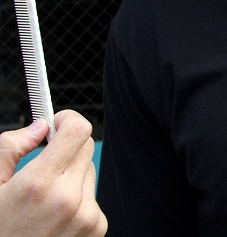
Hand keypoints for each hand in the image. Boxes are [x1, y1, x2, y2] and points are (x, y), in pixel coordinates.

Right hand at [0, 111, 107, 235]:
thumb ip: (10, 149)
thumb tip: (39, 127)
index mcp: (39, 184)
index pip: (78, 131)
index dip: (67, 120)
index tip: (56, 124)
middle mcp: (68, 199)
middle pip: (85, 148)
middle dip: (65, 149)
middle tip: (42, 164)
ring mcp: (86, 216)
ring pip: (88, 173)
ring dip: (71, 177)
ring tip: (43, 200)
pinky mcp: (96, 228)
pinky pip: (92, 197)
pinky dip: (77, 199)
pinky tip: (53, 216)